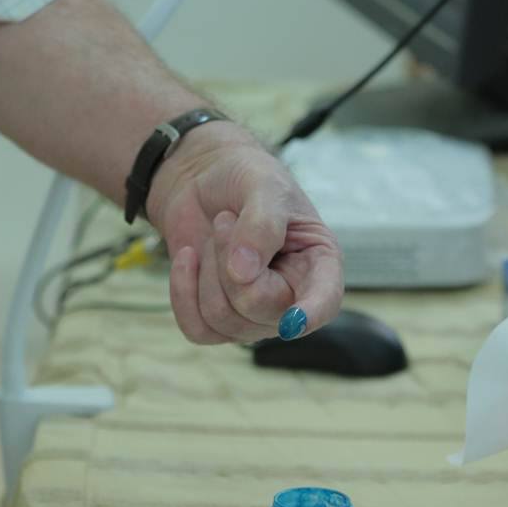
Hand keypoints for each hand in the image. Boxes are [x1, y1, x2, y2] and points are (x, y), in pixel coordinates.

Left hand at [145, 121, 343, 344]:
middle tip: (226, 219)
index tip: (295, 320)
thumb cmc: (246, 178)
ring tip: (216, 232)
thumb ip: (261, 226)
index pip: (325, 299)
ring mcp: (254, 314)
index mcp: (318, 262)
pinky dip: (182, 291)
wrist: (203, 181)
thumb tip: (243, 275)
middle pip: (257, 306)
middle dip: (228, 260)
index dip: (312, 312)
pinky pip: (196, 328)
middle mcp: (291, 296)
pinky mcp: (217, 319)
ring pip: (221, 318)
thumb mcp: (262, 186)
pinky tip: (187, 257)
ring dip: (206, 268)